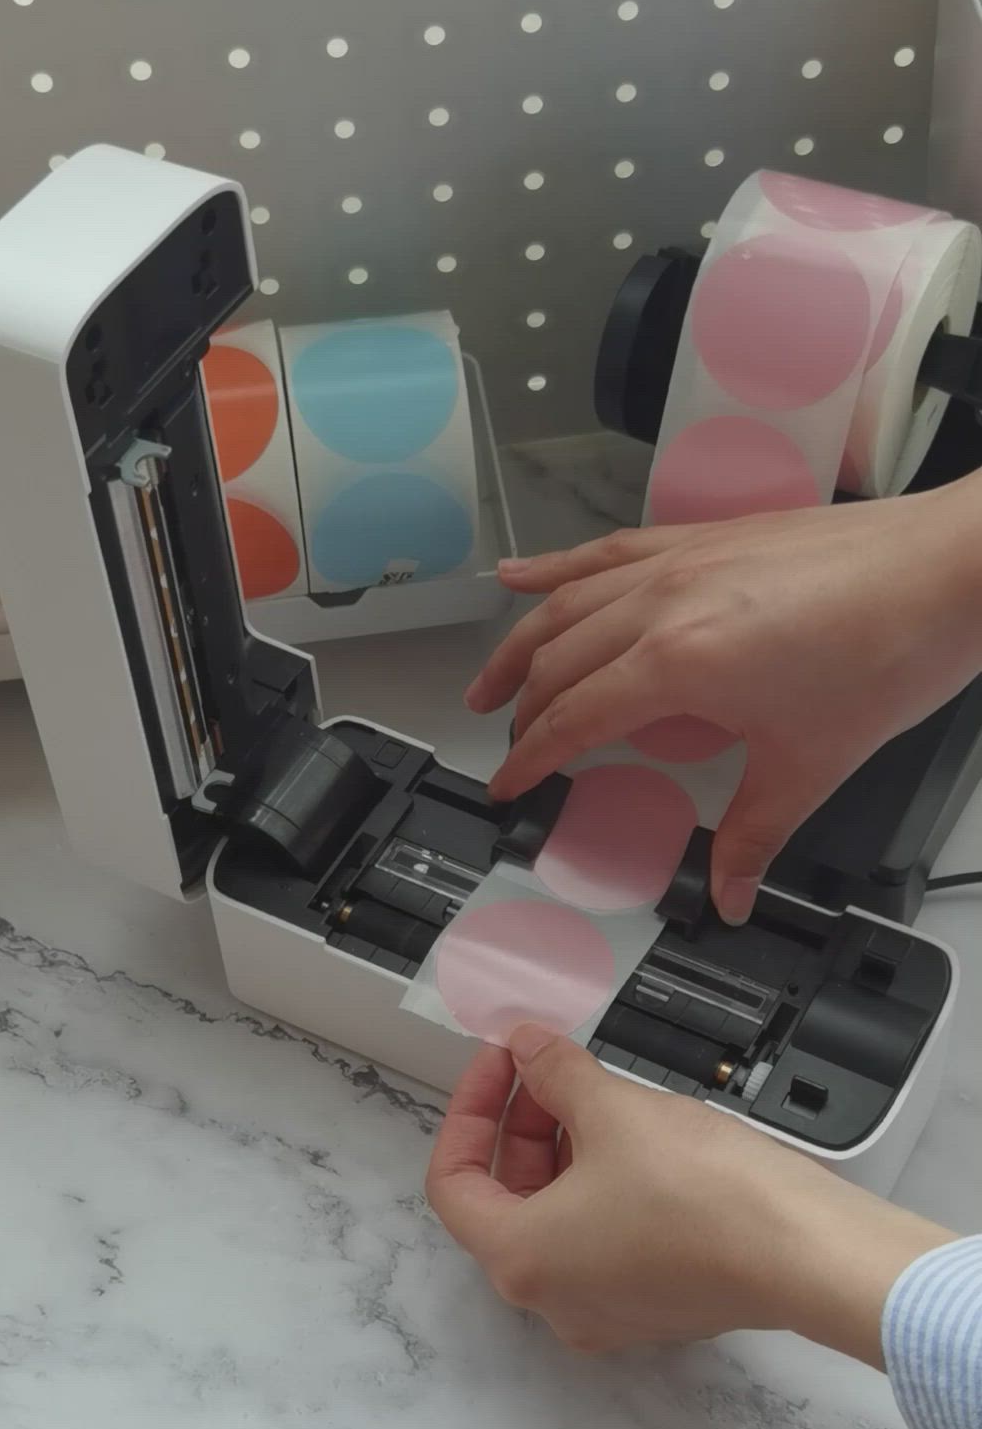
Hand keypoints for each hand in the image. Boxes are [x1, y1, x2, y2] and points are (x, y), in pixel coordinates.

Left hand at [426, 1026, 950, 1361]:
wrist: (806, 1252)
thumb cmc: (706, 1195)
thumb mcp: (613, 1110)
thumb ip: (553, 1073)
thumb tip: (525, 1047)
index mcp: (520, 1260)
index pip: (453, 1182)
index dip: (470, 1110)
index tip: (499, 1064)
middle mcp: (553, 1300)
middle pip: (506, 1200)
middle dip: (521, 1124)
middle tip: (549, 1067)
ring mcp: (606, 1310)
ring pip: (558, 1220)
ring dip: (563, 1151)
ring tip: (597, 1093)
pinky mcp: (656, 1305)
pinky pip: (603, 1240)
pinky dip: (602, 1186)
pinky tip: (635, 1137)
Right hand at [471, 479, 981, 923]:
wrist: (948, 570)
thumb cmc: (890, 647)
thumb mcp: (811, 763)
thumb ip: (754, 834)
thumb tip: (730, 891)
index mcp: (678, 663)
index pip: (573, 718)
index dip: (532, 759)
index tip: (510, 785)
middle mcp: (663, 603)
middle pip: (558, 662)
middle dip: (523, 712)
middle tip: (513, 750)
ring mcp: (681, 562)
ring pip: (569, 603)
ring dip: (520, 644)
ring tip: (491, 681)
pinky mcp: (707, 537)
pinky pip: (611, 550)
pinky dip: (560, 566)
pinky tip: (524, 574)